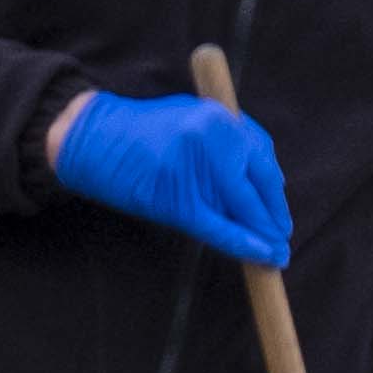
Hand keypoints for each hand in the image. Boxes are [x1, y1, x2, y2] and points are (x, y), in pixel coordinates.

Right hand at [47, 89, 290, 266]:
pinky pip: (218, 227)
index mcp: (218, 117)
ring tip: (275, 253)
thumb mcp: (190, 117)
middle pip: (256, 185)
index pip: (261, 157)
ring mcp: (195, 171)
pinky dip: (243, 244)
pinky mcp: (178, 201)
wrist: (92, 139)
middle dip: (271, 214)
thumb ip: (224, 139)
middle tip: (280, 235)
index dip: (273, 190)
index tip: (277, 208)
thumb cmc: (140, 130)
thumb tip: (259, 178)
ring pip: (241, 209)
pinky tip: (263, 256)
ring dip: (262, 234)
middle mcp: (212, 140)